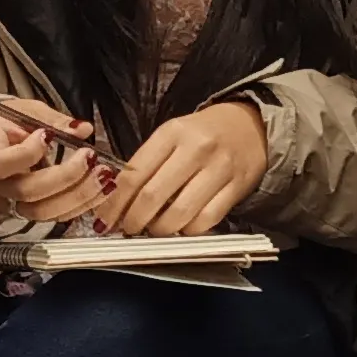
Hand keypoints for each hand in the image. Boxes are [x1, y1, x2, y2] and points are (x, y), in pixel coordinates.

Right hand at [0, 98, 109, 220]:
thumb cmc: (0, 124)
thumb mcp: (23, 110)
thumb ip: (51, 120)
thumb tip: (82, 129)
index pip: (0, 163)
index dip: (29, 153)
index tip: (48, 135)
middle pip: (27, 192)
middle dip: (66, 177)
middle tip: (90, 157)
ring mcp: (5, 202)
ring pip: (41, 211)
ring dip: (78, 196)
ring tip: (103, 177)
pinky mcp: (22, 211)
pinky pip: (50, 215)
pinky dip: (78, 204)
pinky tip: (98, 189)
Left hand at [100, 101, 267, 236]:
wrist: (251, 126)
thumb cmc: (203, 134)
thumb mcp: (172, 136)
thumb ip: (147, 164)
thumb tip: (119, 202)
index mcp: (172, 133)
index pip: (134, 174)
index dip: (115, 203)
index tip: (105, 220)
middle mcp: (195, 149)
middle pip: (153, 196)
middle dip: (134, 221)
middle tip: (129, 229)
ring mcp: (218, 169)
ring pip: (180, 214)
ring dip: (160, 230)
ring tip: (154, 229)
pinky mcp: (237, 188)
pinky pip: (206, 220)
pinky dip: (188, 230)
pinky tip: (181, 227)